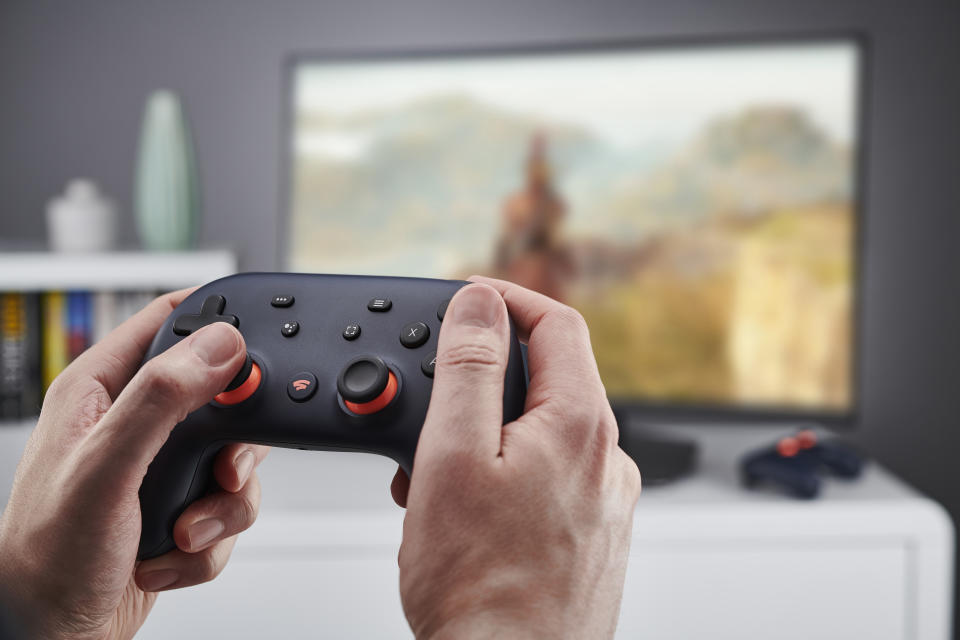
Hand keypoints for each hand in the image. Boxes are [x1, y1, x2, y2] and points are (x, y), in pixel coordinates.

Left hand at [0, 290, 268, 638]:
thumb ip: (160, 399)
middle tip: (223, 470)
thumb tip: (219, 345)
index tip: (257, 349)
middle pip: (224, 397)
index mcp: (102, 388)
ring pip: (237, 461)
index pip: (171, 321)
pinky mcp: (182, 507)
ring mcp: (161, 467)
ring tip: (184, 530)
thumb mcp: (104, 467)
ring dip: (223, 507)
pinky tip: (169, 553)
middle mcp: (135, 422)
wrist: (52, 635)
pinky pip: (231, 509)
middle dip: (235, 444)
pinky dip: (210, 542)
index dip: (219, 323)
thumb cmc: (44, 556)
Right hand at [392, 277, 641, 638]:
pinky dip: (502, 473)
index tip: (468, 296)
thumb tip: (478, 302)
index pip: (558, 322)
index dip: (508, 297)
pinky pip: (546, 477)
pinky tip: (464, 509)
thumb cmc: (480, 584)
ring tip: (432, 472)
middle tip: (431, 397)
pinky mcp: (590, 535)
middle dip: (483, 376)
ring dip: (485, 432)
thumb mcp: (453, 455)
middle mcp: (606, 459)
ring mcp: (602, 500)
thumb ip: (467, 366)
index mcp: (580, 424)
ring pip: (540, 431)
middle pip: (547, 377)